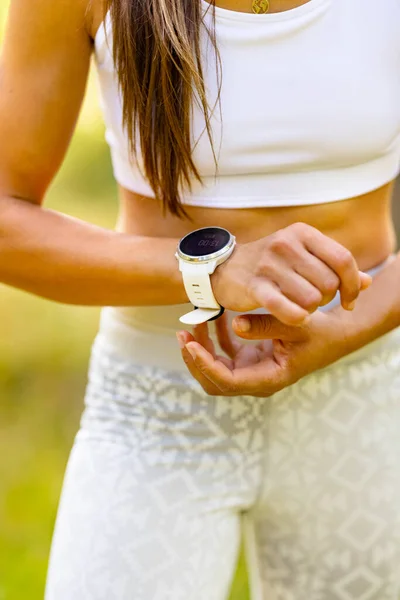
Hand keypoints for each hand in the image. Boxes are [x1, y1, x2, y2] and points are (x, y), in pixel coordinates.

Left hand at [176, 309, 352, 396]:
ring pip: (215, 368)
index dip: (205, 365)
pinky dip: (214, 338)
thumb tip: (235, 326)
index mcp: (268, 379)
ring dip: (201, 349)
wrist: (334, 335)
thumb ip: (266, 325)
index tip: (191, 345)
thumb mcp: (295, 325)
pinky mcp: (251, 359)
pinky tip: (212, 316)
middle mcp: (257, 380)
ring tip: (193, 322)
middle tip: (183, 335)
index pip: (228, 381)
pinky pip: (225, 353)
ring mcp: (252, 370)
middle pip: (214, 380)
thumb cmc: (318, 332)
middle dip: (195, 360)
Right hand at [211, 222, 370, 325]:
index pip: (343, 260)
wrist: (223, 269)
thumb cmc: (270, 265)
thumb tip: (367, 282)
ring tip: (299, 307)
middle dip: (327, 299)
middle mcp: (286, 244)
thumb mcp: (303, 257)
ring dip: (310, 310)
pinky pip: (287, 309)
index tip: (349, 301)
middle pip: (329, 283)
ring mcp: (269, 264)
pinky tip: (296, 318)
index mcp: (302, 233)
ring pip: (312, 299)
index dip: (352, 285)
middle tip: (315, 302)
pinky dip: (296, 318)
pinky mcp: (255, 286)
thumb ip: (334, 267)